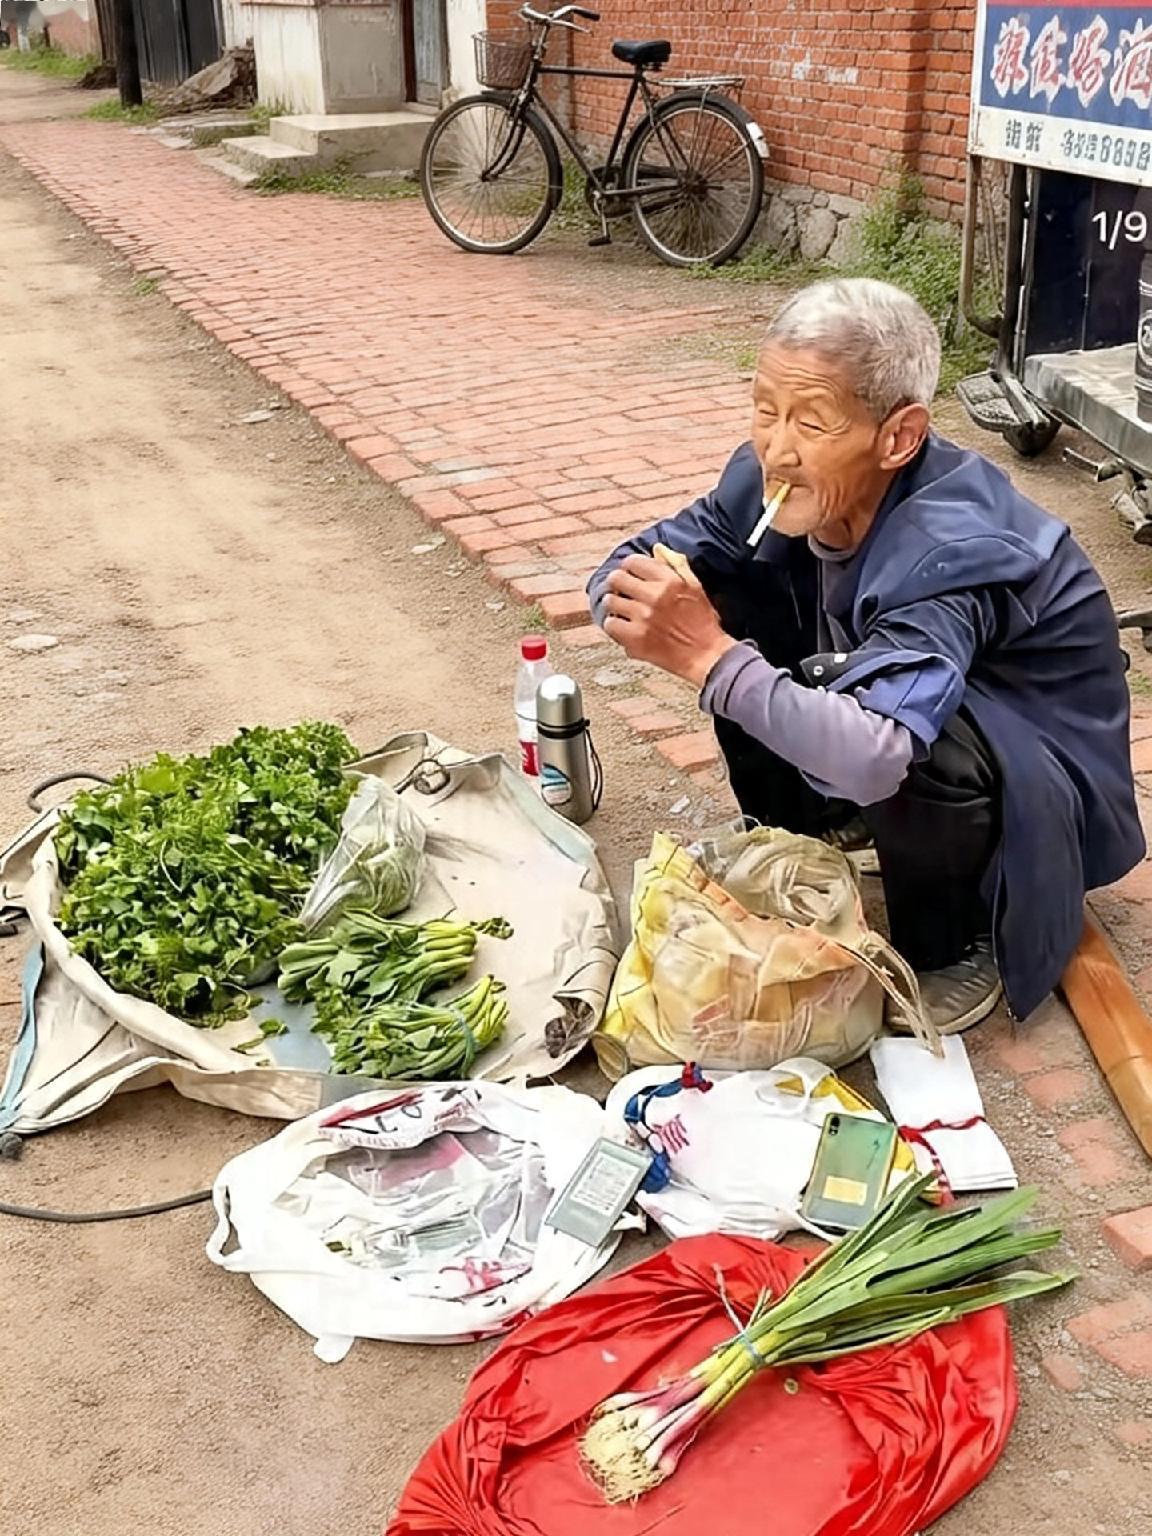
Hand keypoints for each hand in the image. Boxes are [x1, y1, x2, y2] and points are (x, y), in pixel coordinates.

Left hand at [603, 554, 735, 687]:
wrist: (706, 656)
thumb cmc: (703, 623)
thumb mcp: (695, 587)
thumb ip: (677, 565)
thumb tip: (657, 549)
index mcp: (670, 580)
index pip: (633, 562)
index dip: (628, 567)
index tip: (630, 574)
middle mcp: (655, 596)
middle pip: (616, 578)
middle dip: (617, 584)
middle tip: (621, 591)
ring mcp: (643, 617)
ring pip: (610, 601)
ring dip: (615, 605)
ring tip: (623, 611)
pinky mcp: (636, 638)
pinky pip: (610, 624)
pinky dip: (615, 626)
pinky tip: (624, 627)